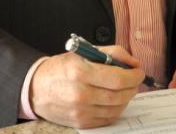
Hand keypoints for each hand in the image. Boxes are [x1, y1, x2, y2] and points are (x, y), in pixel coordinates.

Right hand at [30, 45, 144, 127]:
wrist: (36, 88)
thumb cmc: (62, 68)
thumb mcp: (85, 52)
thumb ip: (113, 53)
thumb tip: (133, 63)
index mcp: (81, 72)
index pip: (119, 78)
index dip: (135, 76)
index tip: (139, 72)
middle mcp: (80, 94)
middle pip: (120, 95)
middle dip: (133, 86)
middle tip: (134, 80)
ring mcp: (80, 111)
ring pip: (117, 108)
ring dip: (126, 98)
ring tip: (124, 89)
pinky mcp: (80, 122)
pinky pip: (108, 118)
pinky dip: (116, 109)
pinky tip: (113, 100)